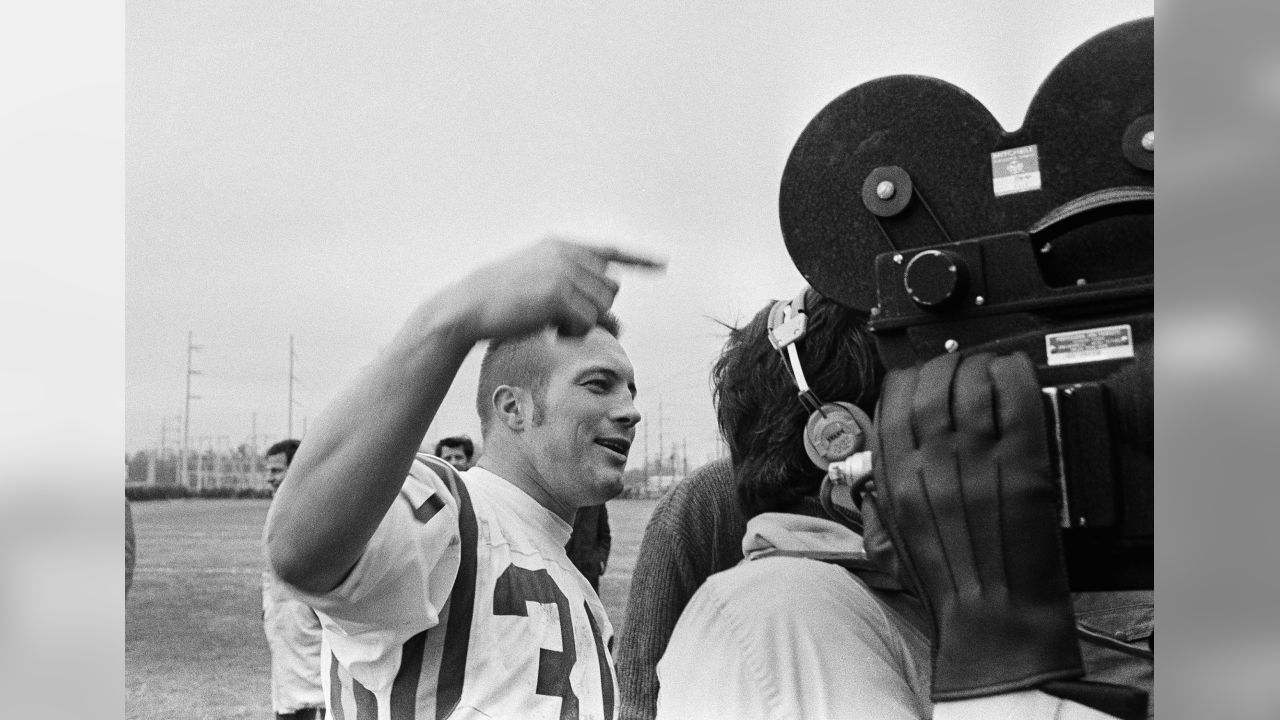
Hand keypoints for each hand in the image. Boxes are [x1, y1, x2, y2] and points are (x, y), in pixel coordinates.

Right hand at [449, 237, 663, 342]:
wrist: (468, 307)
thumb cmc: (502, 305)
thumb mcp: (542, 292)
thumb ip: (579, 298)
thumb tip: (620, 326)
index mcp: (561, 246)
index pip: (610, 250)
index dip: (640, 259)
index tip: (664, 264)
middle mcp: (567, 253)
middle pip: (611, 289)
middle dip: (596, 311)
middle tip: (566, 323)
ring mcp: (563, 271)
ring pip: (603, 307)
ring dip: (584, 324)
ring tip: (554, 325)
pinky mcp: (559, 293)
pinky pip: (587, 322)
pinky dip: (574, 332)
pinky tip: (552, 331)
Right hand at [864, 351, 1082, 700]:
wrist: (996, 622)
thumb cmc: (948, 589)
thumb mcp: (889, 545)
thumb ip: (875, 505)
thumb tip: (870, 480)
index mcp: (898, 477)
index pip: (895, 398)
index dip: (911, 378)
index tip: (925, 380)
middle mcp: (932, 462)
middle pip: (935, 382)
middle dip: (949, 364)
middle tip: (963, 366)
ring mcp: (979, 461)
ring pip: (974, 384)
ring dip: (982, 366)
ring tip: (990, 368)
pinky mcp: (1024, 467)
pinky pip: (1018, 400)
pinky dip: (1016, 376)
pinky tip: (1016, 374)